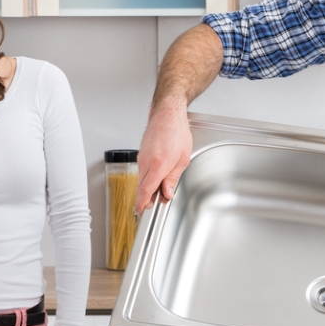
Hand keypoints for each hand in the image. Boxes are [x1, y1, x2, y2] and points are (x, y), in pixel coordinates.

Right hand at [134, 97, 192, 216]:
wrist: (167, 115)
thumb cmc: (177, 132)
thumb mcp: (183, 159)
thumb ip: (173, 178)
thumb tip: (167, 192)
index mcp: (159, 164)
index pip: (146, 190)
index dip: (142, 203)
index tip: (141, 211)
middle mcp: (147, 162)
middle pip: (142, 187)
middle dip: (149, 198)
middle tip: (159, 201)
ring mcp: (142, 158)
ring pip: (142, 179)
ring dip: (150, 187)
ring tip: (163, 188)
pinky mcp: (141, 154)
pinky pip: (143, 171)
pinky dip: (149, 178)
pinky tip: (158, 176)